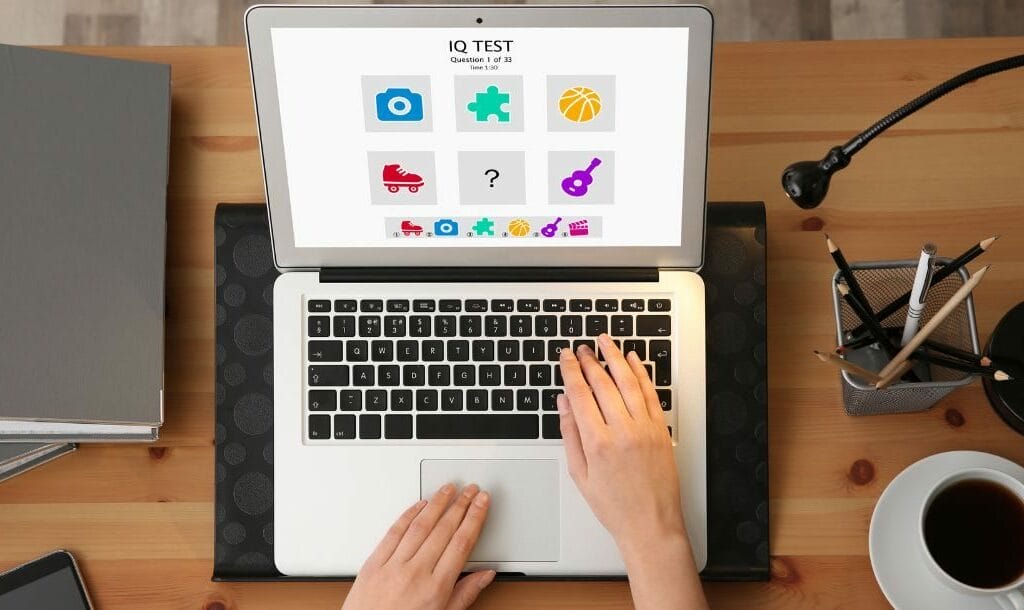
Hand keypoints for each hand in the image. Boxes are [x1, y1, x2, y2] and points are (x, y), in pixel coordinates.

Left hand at [342, 483, 495, 609]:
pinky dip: (408, 515)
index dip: (475, 518)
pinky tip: (420, 505)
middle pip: (444, 529)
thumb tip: (485, 575)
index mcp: (435, 588)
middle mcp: (415, 574)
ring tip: (449, 489)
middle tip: (471, 489)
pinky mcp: (373, 564)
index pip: (462, 542)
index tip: (482, 503)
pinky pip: (393, 532)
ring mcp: (392, 566)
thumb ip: (465, 594)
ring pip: (420, 525)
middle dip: (461, 504)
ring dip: (437, 503)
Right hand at [558, 334, 684, 547]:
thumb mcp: (579, 473)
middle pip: (603, 383)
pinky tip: (633, 361)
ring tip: (605, 342)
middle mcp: (623, 431)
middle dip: (589, 361)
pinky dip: (642, 373)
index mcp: (598, 442)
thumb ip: (570, 433)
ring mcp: (645, 428)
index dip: (571, 371)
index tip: (565, 357)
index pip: (580, 394)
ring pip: (628, 382)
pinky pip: (651, 394)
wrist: (650, 524)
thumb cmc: (614, 505)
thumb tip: (563, 403)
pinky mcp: (661, 430)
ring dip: (615, 358)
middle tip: (581, 348)